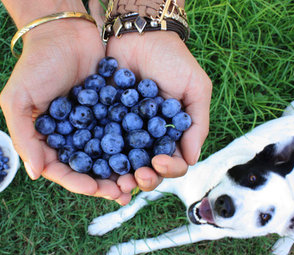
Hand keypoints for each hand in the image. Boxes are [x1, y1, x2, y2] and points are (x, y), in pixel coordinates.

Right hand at [0, 20, 134, 204]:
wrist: (64, 32)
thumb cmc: (36, 64)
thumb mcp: (17, 99)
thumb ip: (24, 136)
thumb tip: (35, 174)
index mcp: (46, 139)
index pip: (61, 169)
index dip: (77, 182)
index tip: (95, 189)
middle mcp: (70, 137)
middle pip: (88, 168)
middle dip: (105, 182)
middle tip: (123, 192)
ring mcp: (91, 125)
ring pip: (107, 155)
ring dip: (121, 170)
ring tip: (137, 180)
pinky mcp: (110, 111)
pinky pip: (121, 132)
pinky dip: (132, 145)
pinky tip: (145, 153)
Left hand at [106, 31, 211, 190]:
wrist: (138, 33)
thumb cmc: (172, 59)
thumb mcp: (195, 87)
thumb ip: (197, 123)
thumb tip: (192, 159)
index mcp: (171, 133)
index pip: (174, 161)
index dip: (169, 168)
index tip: (160, 161)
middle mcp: (148, 137)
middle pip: (147, 167)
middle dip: (145, 177)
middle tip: (138, 177)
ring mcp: (124, 130)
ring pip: (123, 162)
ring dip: (121, 175)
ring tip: (117, 181)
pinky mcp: (102, 120)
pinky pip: (100, 142)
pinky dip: (99, 157)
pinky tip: (96, 165)